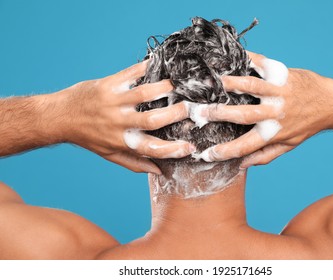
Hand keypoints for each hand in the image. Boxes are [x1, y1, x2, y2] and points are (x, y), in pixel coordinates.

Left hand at [57, 61, 193, 173]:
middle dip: (175, 114)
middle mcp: (118, 123)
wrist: (59, 117)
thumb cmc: (88, 138)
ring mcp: (113, 102)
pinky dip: (145, 67)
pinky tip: (158, 64)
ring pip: (143, 94)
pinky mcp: (107, 85)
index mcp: (121, 142)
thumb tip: (159, 171)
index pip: (151, 149)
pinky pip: (129, 73)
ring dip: (164, 88)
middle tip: (191, 109)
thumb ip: (135, 163)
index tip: (190, 148)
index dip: (172, 150)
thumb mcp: (110, 154)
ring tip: (178, 85)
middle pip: (151, 120)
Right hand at [196, 51, 332, 166]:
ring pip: (252, 87)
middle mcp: (275, 113)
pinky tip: (233, 58)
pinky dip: (248, 59)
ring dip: (232, 84)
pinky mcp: (283, 74)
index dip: (224, 152)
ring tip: (215, 82)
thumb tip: (240, 165)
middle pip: (244, 115)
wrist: (331, 103)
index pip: (245, 147)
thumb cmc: (306, 126)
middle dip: (219, 114)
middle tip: (199, 113)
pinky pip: (263, 65)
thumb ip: (264, 156)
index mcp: (273, 133)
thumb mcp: (287, 145)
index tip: (205, 154)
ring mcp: (279, 92)